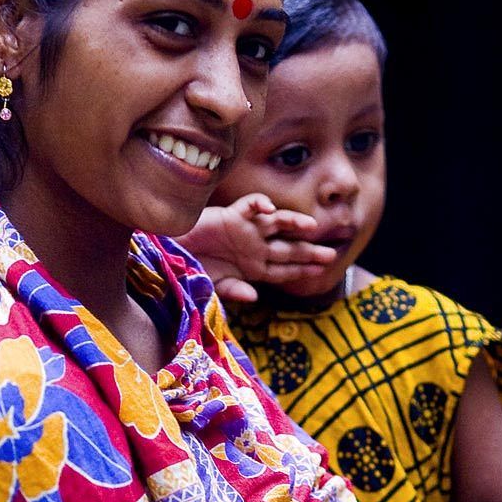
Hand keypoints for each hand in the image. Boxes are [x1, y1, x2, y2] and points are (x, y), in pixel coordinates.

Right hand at [180, 195, 336, 298]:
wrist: (171, 253)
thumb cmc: (191, 271)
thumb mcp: (213, 286)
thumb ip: (233, 290)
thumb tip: (254, 297)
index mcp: (253, 268)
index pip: (284, 270)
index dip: (302, 270)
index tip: (321, 271)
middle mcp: (254, 248)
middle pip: (288, 249)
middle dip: (309, 252)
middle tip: (330, 254)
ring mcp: (245, 231)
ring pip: (277, 224)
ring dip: (294, 224)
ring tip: (311, 226)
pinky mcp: (231, 216)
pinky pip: (250, 206)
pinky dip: (260, 204)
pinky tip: (269, 207)